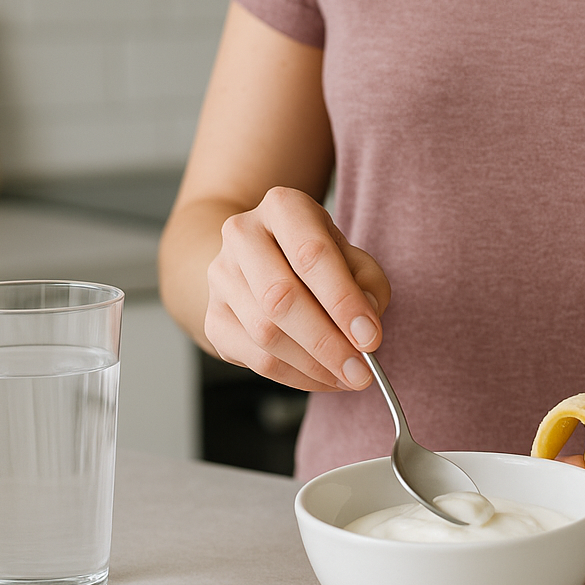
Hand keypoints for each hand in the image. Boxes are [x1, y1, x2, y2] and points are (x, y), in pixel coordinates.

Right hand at [205, 186, 390, 391]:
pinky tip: (323, 377)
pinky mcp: (214, 318)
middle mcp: (243, 236)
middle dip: (328, 342)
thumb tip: (364, 322)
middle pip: (281, 298)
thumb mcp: (349, 253)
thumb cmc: (313, 255)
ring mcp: (221, 277)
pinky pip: (256, 359)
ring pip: (266, 334)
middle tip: (362, 371)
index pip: (311, 255)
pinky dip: (296, 376)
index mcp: (282, 207)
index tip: (370, 337)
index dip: (343, 301)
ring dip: (314, 365)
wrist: (256, 258)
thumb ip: (367, 282)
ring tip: (348, 376)